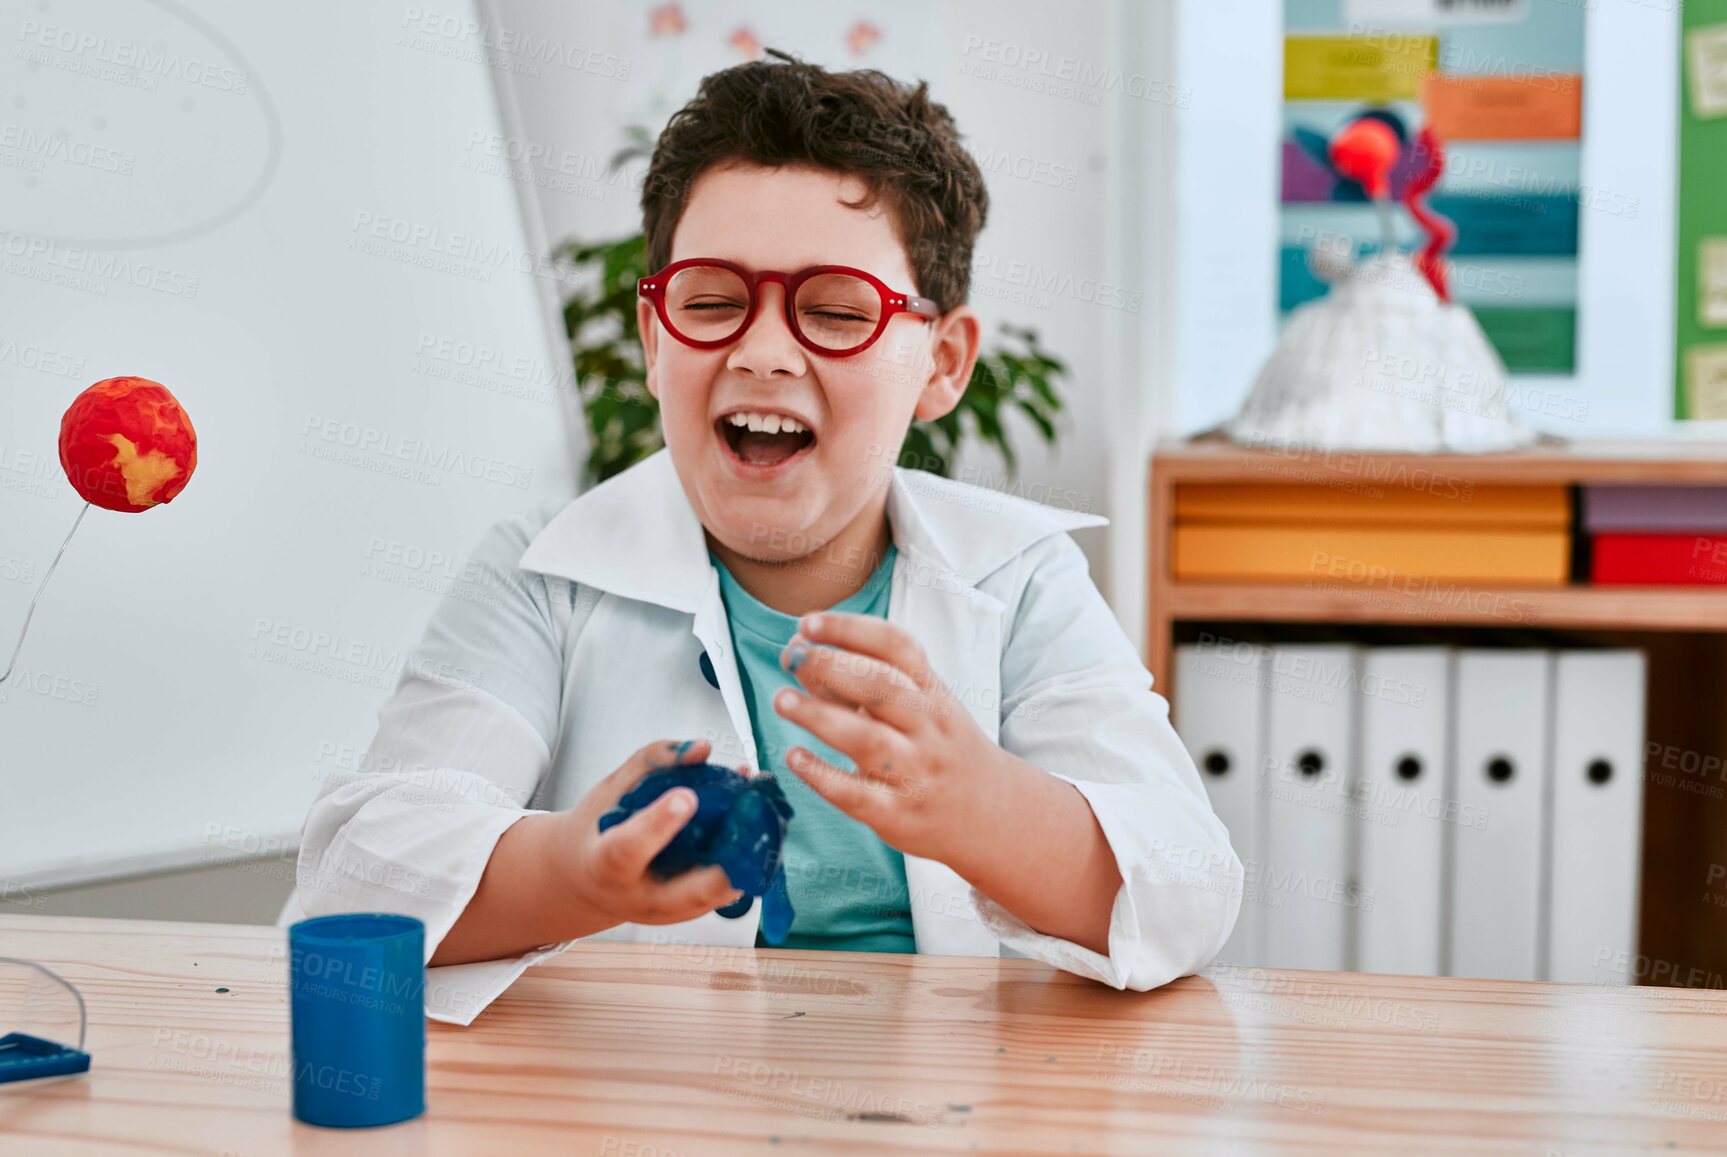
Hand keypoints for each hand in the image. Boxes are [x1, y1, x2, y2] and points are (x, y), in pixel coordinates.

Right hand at [557, 738, 746, 927]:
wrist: (590, 882)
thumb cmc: (600, 829)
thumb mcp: (611, 790)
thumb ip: (653, 763)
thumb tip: (702, 748)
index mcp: (607, 865)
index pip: (629, 849)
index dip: (658, 824)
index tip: (686, 796)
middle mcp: (641, 897)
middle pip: (689, 893)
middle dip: (724, 866)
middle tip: (751, 825)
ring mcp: (672, 911)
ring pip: (719, 894)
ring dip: (749, 856)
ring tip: (764, 812)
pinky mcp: (695, 911)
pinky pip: (726, 889)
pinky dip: (747, 859)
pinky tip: (761, 824)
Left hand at [773, 613, 1005, 863]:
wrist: (993, 813)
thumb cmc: (941, 748)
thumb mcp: (918, 706)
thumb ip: (859, 681)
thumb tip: (799, 650)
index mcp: (934, 692)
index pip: (898, 648)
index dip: (852, 631)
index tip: (809, 622)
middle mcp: (928, 728)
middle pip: (882, 688)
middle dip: (831, 667)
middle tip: (791, 656)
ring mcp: (915, 772)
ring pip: (867, 740)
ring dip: (819, 716)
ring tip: (782, 700)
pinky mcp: (898, 814)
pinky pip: (857, 795)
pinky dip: (822, 775)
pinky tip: (794, 757)